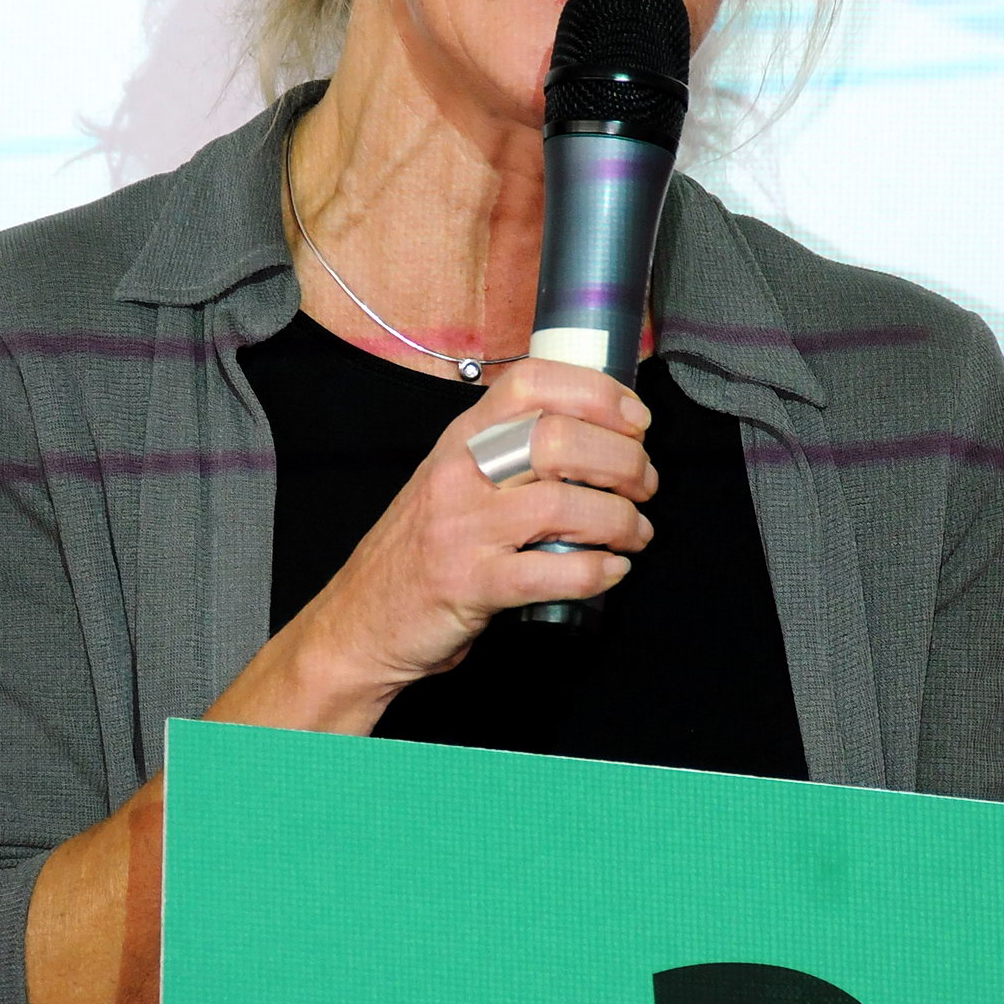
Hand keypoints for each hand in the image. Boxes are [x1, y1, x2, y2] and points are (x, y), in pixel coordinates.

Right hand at [290, 356, 656, 720]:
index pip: (532, 383)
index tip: (635, 419)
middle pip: (559, 440)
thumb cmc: (420, 549)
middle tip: (643, 485)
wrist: (360, 620)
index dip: (596, 392)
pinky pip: (550, 572)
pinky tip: (612, 571)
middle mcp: (460, 474)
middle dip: (623, 461)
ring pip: (563, 505)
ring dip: (620, 520)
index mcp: (461, 438)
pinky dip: (595, 572)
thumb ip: (508, 454)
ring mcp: (463, 529)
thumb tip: (600, 439)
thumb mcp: (454, 480)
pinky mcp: (471, 585)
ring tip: (635, 533)